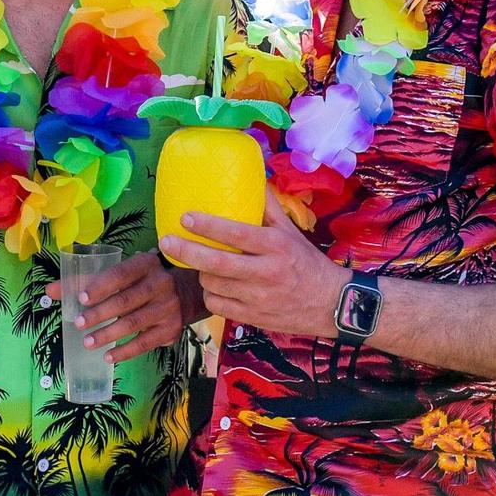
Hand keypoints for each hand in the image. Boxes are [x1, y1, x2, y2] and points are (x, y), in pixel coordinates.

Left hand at [45, 251, 199, 364]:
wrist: (187, 292)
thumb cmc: (143, 280)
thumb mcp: (122, 273)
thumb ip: (86, 280)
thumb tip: (50, 291)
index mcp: (145, 264)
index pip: (120, 274)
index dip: (101, 285)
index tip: (81, 298)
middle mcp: (159, 284)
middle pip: (126, 300)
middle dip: (100, 313)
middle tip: (79, 323)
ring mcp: (168, 307)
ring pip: (135, 323)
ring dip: (109, 334)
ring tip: (88, 342)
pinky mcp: (171, 329)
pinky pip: (145, 342)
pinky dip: (125, 351)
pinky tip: (108, 356)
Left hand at [158, 191, 349, 340]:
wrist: (330, 304)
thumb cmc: (306, 262)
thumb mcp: (291, 232)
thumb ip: (268, 207)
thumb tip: (252, 177)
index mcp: (276, 246)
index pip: (236, 233)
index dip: (208, 225)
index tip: (185, 217)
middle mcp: (267, 272)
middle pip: (217, 263)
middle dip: (186, 251)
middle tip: (165, 241)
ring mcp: (258, 298)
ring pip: (213, 285)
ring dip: (200, 273)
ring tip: (201, 263)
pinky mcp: (253, 317)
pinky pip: (218, 305)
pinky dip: (210, 294)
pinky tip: (215, 285)